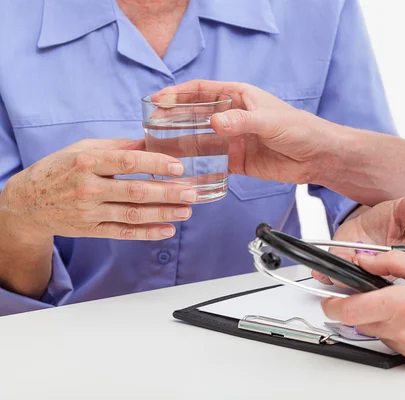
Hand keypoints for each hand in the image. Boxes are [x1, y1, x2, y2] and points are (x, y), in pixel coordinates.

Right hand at [2, 138, 197, 240]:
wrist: (28, 203)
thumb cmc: (60, 169)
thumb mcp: (83, 149)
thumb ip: (118, 146)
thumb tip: (151, 142)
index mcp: (87, 162)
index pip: (127, 162)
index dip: (155, 164)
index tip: (178, 167)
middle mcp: (88, 188)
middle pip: (134, 191)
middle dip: (167, 193)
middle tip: (191, 192)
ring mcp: (89, 212)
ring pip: (132, 214)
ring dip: (163, 214)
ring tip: (186, 211)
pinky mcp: (91, 230)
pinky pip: (123, 233)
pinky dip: (147, 233)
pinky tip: (168, 230)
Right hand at [153, 81, 342, 184]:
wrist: (318, 156)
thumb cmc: (300, 129)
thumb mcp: (270, 121)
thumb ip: (242, 122)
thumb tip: (215, 123)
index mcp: (239, 98)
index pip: (201, 91)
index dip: (178, 93)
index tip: (157, 99)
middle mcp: (232, 118)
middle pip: (196, 115)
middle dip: (173, 119)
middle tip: (151, 126)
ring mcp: (233, 140)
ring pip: (201, 140)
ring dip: (182, 144)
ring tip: (159, 151)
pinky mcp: (238, 161)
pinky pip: (213, 163)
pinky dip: (199, 166)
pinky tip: (184, 171)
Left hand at [312, 197, 404, 285]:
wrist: (372, 223)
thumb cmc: (388, 222)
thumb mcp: (398, 213)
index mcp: (392, 266)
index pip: (382, 276)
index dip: (370, 270)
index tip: (359, 258)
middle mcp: (374, 274)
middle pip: (362, 283)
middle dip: (351, 275)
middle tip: (345, 261)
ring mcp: (356, 273)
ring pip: (345, 283)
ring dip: (336, 276)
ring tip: (329, 268)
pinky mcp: (342, 270)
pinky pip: (331, 277)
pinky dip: (323, 275)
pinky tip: (318, 272)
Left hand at [321, 250, 404, 366]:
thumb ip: (390, 264)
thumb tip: (365, 261)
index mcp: (404, 305)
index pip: (351, 311)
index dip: (333, 306)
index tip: (329, 301)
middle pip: (362, 323)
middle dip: (362, 309)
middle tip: (378, 294)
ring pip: (380, 335)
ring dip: (383, 320)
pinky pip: (398, 345)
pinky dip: (400, 332)